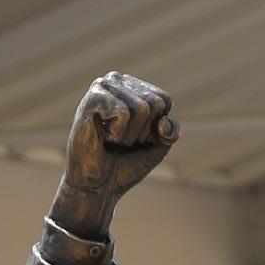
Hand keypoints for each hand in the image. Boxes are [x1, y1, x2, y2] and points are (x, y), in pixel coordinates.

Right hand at [50, 72, 178, 237]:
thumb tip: (164, 122)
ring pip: (141, 108)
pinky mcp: (93, 97)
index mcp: (132, 87)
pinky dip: (118, 133)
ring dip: (129, 134)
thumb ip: (171, 130)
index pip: (164, 100)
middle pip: (154, 103)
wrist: (98, 185)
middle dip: (142, 131)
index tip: (136, 138)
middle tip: (121, 141)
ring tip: (111, 139)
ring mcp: (103, 86)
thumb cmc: (125, 163)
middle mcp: (117, 80)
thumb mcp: (158, 146)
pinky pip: (124, 113)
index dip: (155, 127)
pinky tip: (102, 135)